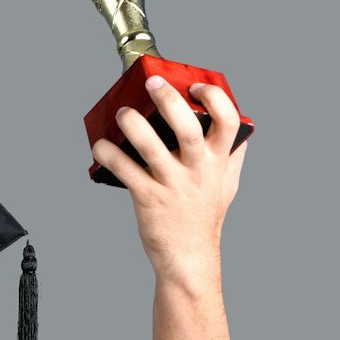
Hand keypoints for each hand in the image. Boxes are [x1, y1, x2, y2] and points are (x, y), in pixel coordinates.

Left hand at [91, 77, 247, 282]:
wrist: (189, 256)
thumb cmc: (205, 216)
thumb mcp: (228, 183)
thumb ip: (232, 155)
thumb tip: (240, 126)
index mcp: (219, 161)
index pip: (228, 120)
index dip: (213, 98)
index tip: (195, 87)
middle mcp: (198, 170)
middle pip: (188, 128)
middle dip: (169, 101)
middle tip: (152, 83)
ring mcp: (172, 184)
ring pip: (152, 148)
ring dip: (133, 126)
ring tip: (122, 113)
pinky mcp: (148, 198)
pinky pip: (126, 171)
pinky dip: (110, 155)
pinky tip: (100, 145)